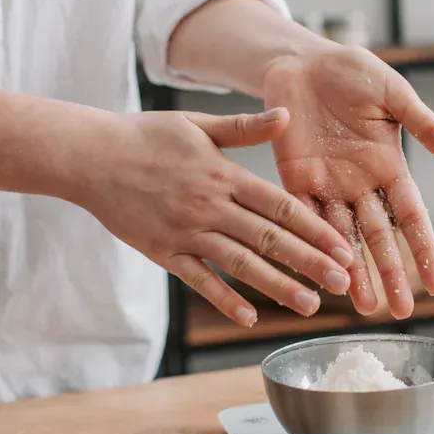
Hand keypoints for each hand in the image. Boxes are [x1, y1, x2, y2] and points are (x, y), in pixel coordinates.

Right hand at [72, 108, 355, 326]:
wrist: (89, 156)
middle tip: (344, 282)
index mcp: (224, 174)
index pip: (280, 205)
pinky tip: (250, 317)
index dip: (315, 228)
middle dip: (310, 262)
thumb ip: (245, 127)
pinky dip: (224, 298)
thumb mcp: (198, 123)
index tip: (344, 246)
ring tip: (310, 304)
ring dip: (277, 285)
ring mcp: (186, 231)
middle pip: (269, 238)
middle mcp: (210, 206)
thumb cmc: (146, 136)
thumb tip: (287, 116)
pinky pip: (199, 280)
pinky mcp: (163, 251)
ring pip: (240, 263)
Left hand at [263, 47, 433, 319]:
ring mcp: (326, 184)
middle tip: (401, 312)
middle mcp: (359, 183)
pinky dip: (309, 243)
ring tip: (362, 306)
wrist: (303, 59)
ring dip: (352, 270)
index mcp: (388, 165)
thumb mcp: (395, 96)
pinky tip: (318, 272)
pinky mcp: (293, 178)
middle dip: (390, 273)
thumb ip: (426, 127)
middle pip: (378, 236)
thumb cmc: (353, 73)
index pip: (411, 216)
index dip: (424, 249)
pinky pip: (301, 216)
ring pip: (341, 236)